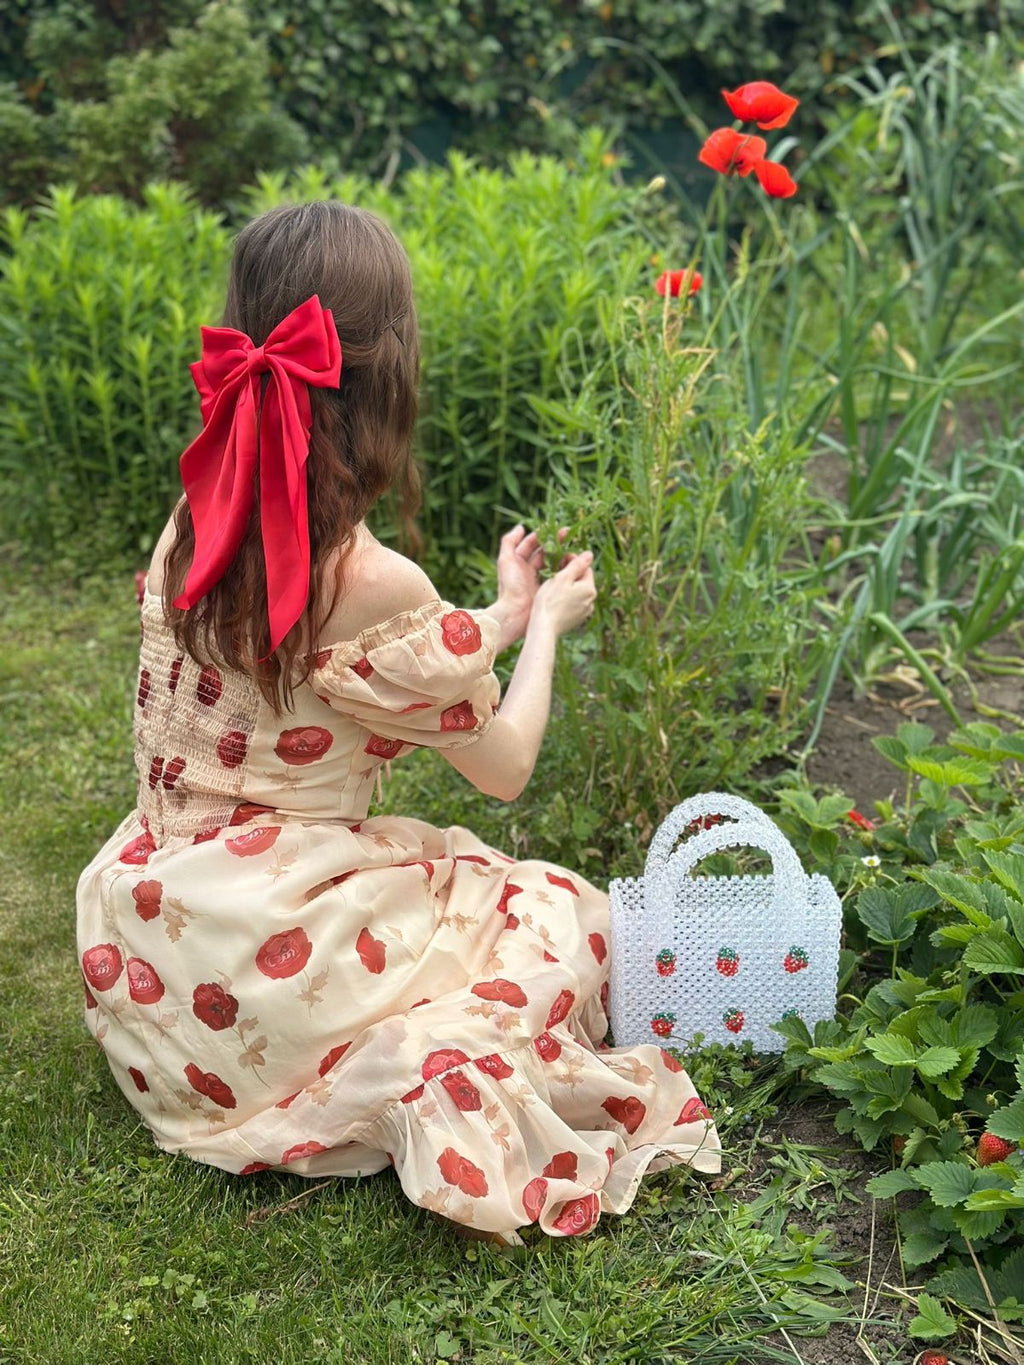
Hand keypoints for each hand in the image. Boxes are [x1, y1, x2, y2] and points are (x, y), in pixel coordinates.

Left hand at [493, 523, 568, 645]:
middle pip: (543, 552)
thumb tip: (521, 527)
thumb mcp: (506, 561)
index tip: (554, 529)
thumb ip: (509, 541)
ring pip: (551, 563)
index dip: (542, 535)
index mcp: (517, 562)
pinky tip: (572, 564)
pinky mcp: (545, 590)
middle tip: (569, 534)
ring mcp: (537, 580)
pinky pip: (556, 576)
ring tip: (572, 547)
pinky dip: (563, 569)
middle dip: (555, 543)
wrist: (514, 613)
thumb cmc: (509, 586)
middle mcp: (527, 570)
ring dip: (561, 555)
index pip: (530, 544)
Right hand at [531, 547, 595, 637]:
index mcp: (590, 588)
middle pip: (582, 580)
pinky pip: (573, 604)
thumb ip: (577, 564)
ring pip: (577, 592)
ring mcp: (585, 612)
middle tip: (554, 572)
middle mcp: (591, 601)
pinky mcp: (576, 620)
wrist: (544, 628)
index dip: (572, 561)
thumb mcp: (562, 578)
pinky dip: (566, 599)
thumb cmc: (550, 601)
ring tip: (553, 586)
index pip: (585, 568)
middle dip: (570, 574)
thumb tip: (589, 554)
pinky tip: (555, 600)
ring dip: (568, 587)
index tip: (559, 560)